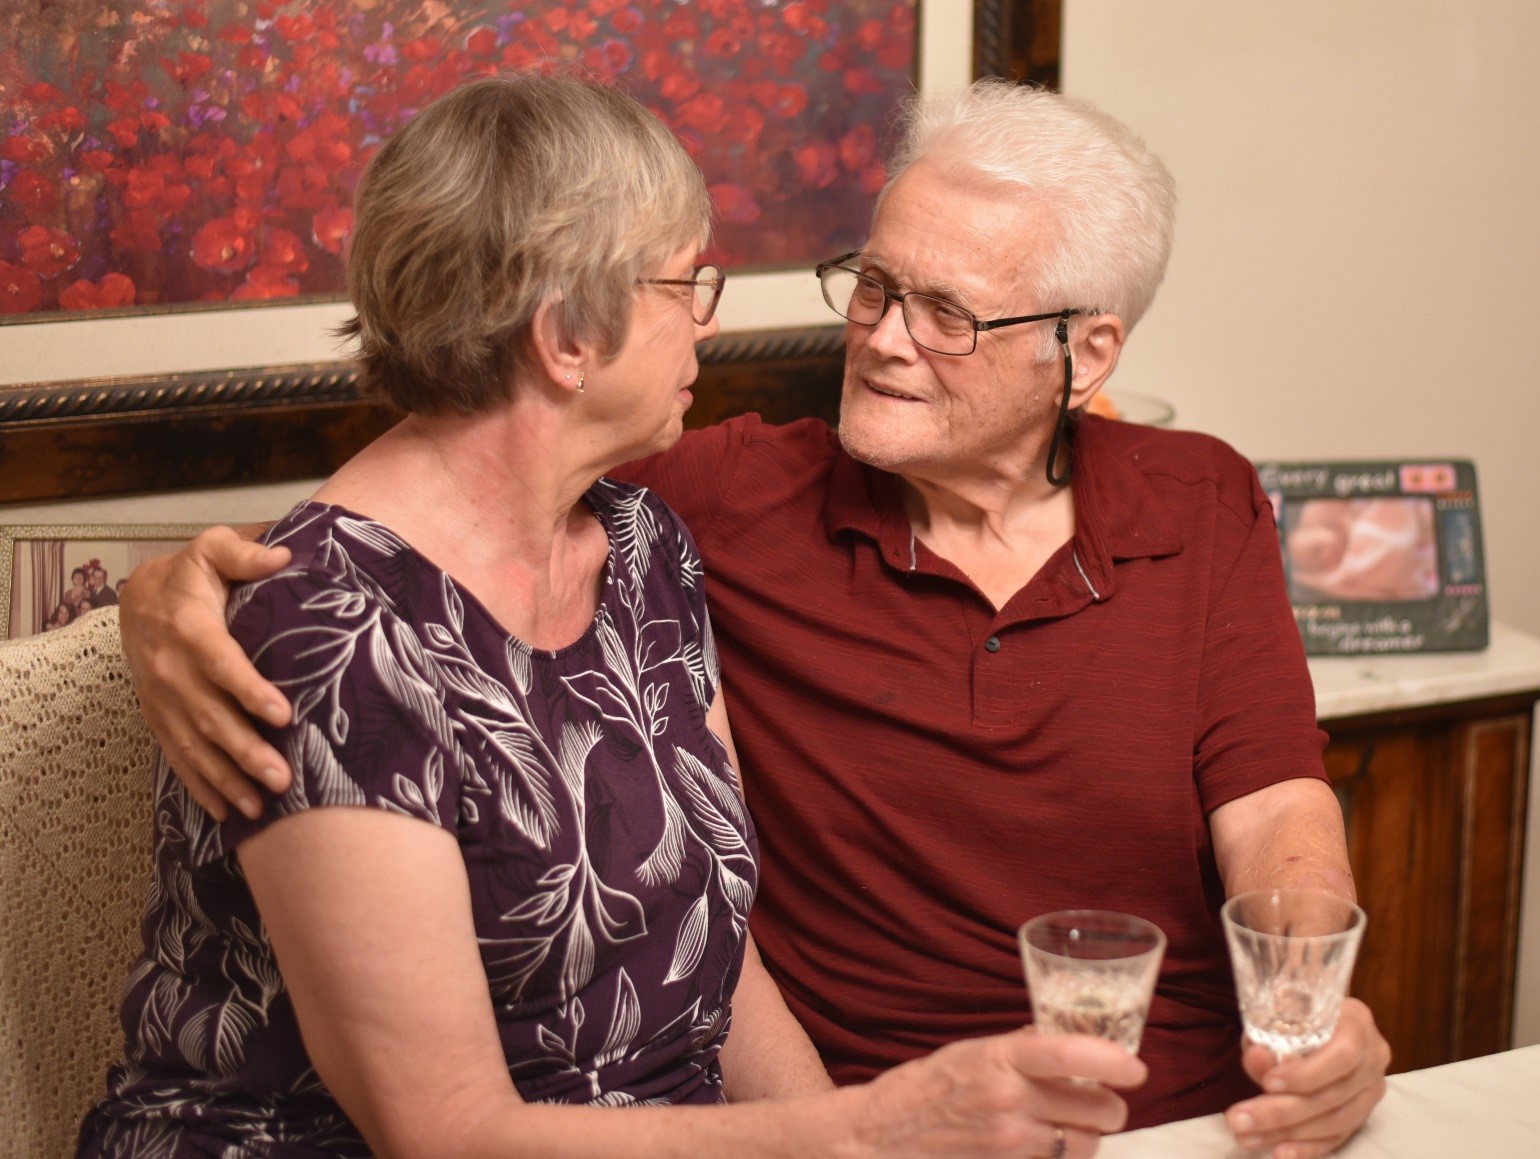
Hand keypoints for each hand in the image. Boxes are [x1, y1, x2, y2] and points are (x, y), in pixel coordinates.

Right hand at [120, 526, 293, 820]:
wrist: (137, 599)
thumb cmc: (189, 575)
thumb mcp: (212, 549)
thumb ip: (244, 552)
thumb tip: (282, 555)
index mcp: (191, 629)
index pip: (222, 664)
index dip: (250, 691)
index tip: (283, 715)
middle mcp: (172, 671)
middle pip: (210, 717)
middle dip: (245, 751)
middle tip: (281, 778)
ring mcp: (163, 700)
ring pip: (195, 746)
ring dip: (227, 779)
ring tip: (260, 807)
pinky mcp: (159, 719)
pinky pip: (178, 758)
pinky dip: (201, 787)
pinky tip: (227, 811)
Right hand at [850, 1028, 1144, 1156]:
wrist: (880, 1139)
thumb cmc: (922, 1090)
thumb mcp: (968, 1053)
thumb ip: (1016, 1048)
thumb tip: (1061, 1039)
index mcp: (997, 1058)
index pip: (1070, 1054)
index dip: (1114, 1061)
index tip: (1135, 1067)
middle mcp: (1008, 1101)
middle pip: (1097, 1109)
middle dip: (1108, 1106)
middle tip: (1100, 1101)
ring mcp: (1010, 1144)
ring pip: (1087, 1145)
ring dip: (1087, 1136)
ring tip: (1066, 1125)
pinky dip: (1062, 1157)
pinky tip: (1043, 1145)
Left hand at [1224, 999, 1389, 1157]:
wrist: (1317, 1022)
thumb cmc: (1295, 1015)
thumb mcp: (1277, 1017)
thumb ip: (1266, 1038)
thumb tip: (1257, 1058)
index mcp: (1356, 1022)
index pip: (1342, 1055)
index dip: (1306, 1074)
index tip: (1267, 1083)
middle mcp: (1373, 1057)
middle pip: (1333, 1095)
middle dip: (1282, 1112)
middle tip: (1240, 1121)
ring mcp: (1372, 1088)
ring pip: (1335, 1121)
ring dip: (1288, 1133)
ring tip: (1247, 1137)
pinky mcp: (1364, 1113)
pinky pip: (1338, 1137)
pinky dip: (1308, 1147)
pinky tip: (1279, 1152)